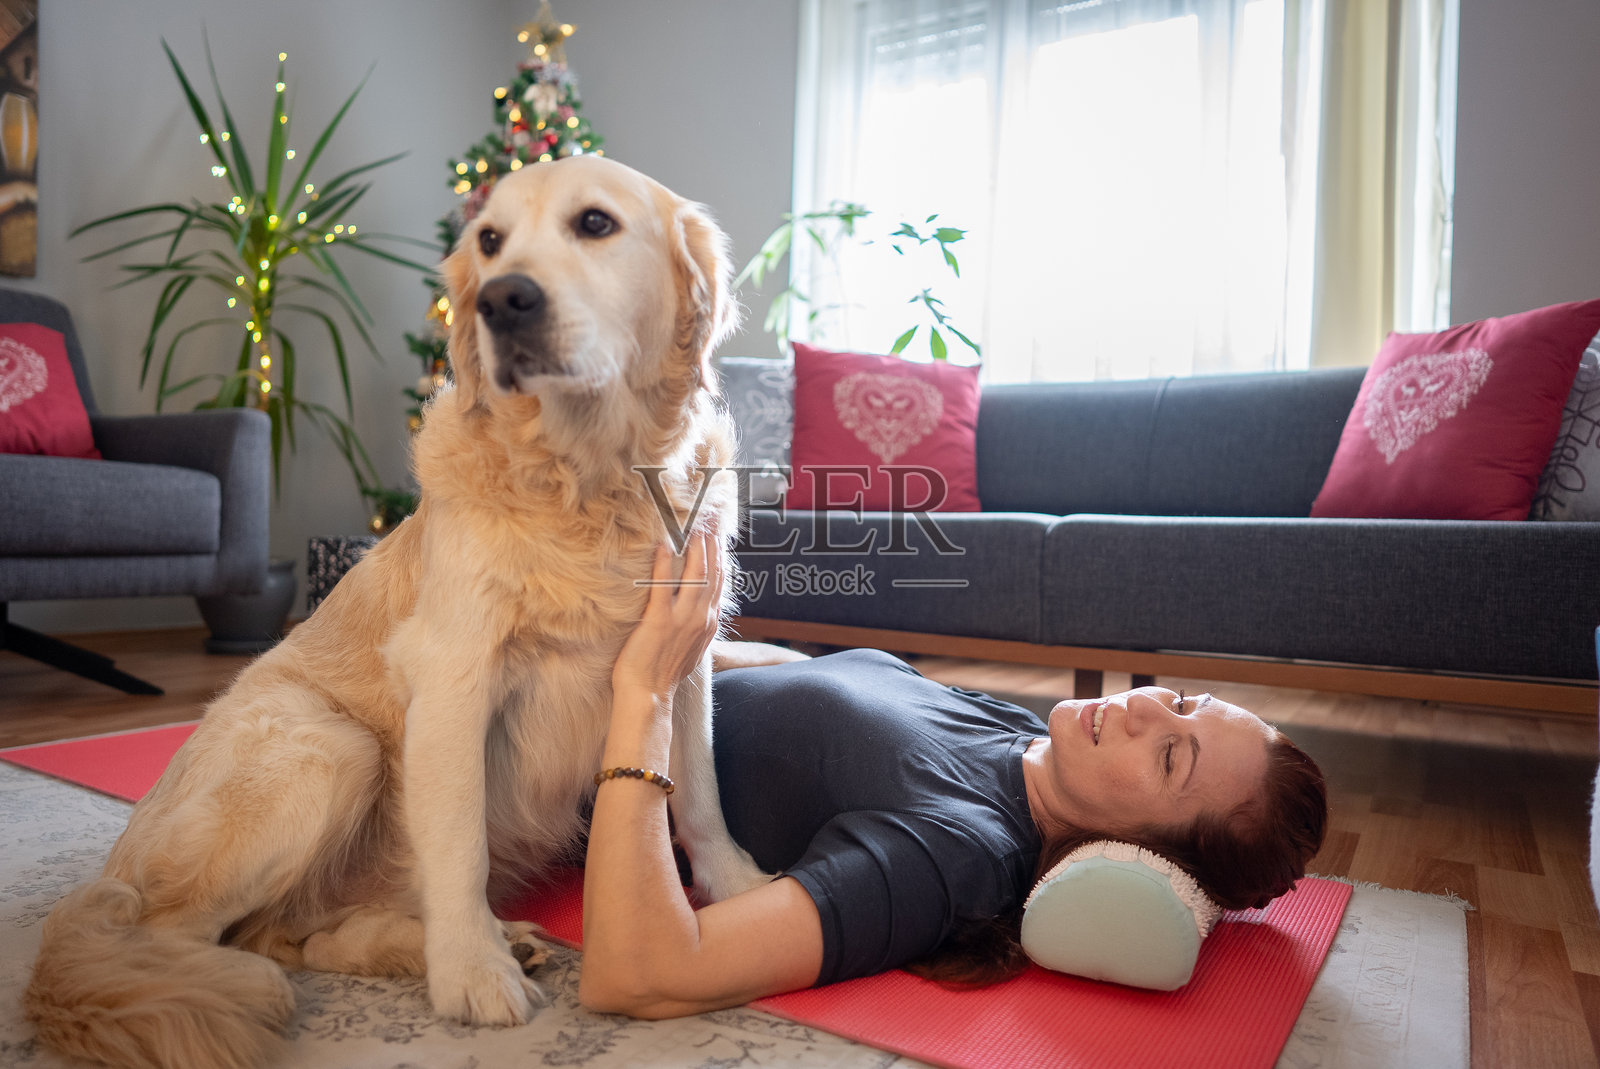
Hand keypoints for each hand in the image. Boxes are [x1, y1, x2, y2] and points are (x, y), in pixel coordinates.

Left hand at [613, 526, 725, 701]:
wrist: (649, 695)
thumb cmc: (664, 673)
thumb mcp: (693, 648)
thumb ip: (698, 625)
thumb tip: (702, 610)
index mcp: (708, 622)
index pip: (719, 580)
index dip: (720, 553)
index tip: (717, 531)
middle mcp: (700, 617)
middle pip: (711, 570)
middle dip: (711, 540)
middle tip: (708, 515)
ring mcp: (681, 619)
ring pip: (695, 574)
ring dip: (694, 545)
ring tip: (692, 521)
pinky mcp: (659, 621)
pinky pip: (662, 586)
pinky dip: (663, 563)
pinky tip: (663, 544)